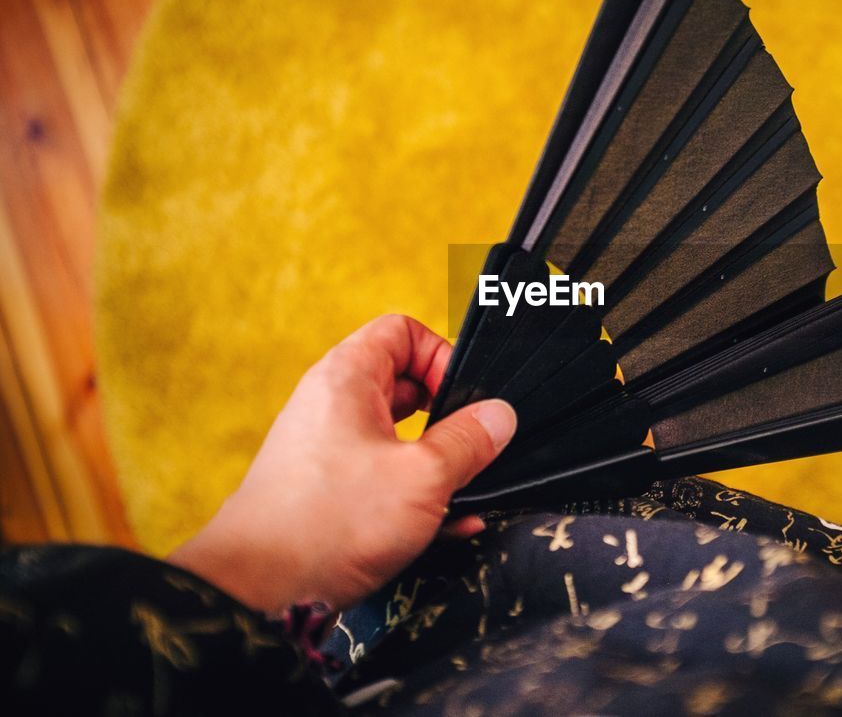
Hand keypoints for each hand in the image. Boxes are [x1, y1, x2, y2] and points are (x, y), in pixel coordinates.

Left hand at [169, 314, 515, 612]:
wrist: (258, 593)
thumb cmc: (331, 522)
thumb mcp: (422, 477)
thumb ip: (468, 441)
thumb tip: (500, 415)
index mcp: (348, 379)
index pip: (401, 331)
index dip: (441, 354)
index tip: (465, 398)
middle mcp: (335, 406)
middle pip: (406, 384)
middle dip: (449, 414)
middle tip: (475, 444)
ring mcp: (331, 450)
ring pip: (402, 437)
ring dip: (440, 461)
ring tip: (469, 489)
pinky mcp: (332, 493)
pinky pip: (387, 477)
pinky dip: (418, 494)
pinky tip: (452, 525)